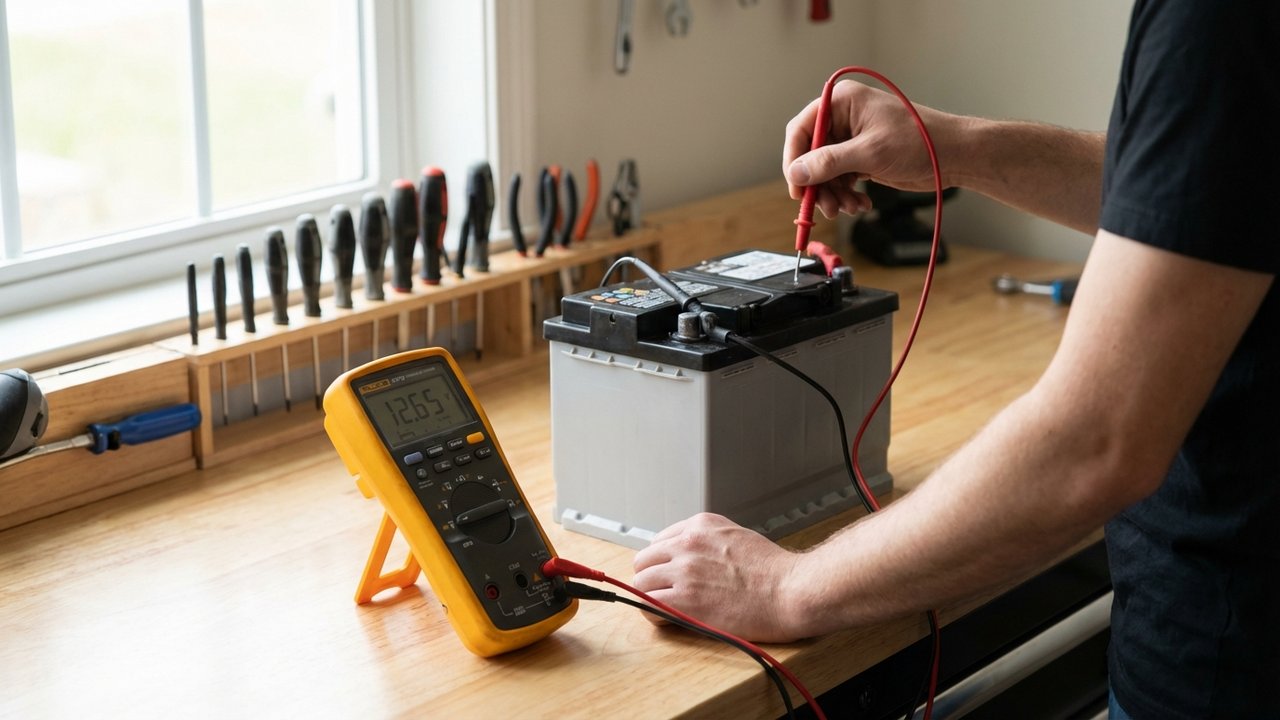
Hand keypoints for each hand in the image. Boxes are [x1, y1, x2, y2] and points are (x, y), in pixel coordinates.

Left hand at [632, 513, 803, 642]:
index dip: (663, 562)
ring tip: (670, 609)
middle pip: (644, 560)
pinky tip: (670, 619)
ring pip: (641, 582)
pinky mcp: (685, 599)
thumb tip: (690, 558)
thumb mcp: (736, 536)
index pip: (659, 541)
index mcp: (700, 525)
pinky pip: (648, 606)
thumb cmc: (773, 571)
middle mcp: (688, 543)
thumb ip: (708, 542)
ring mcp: (684, 570)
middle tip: (666, 593)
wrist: (791, 590)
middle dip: (652, 577)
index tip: (670, 575)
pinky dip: (654, 615)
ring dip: (651, 596)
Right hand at [783, 79, 959, 217]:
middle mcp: (843, 119)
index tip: (797, 187)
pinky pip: (840, 180)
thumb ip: (829, 163)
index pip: (802, 129)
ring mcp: (852, 140)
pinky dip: (846, 195)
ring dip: (833, 194)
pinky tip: (860, 204)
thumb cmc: (920, 141)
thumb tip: (797, 174)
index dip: (794, 160)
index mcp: (841, 103)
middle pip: (811, 155)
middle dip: (818, 184)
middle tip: (826, 207)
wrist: (954, 155)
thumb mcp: (870, 153)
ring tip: (848, 208)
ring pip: (824, 172)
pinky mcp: (861, 158)